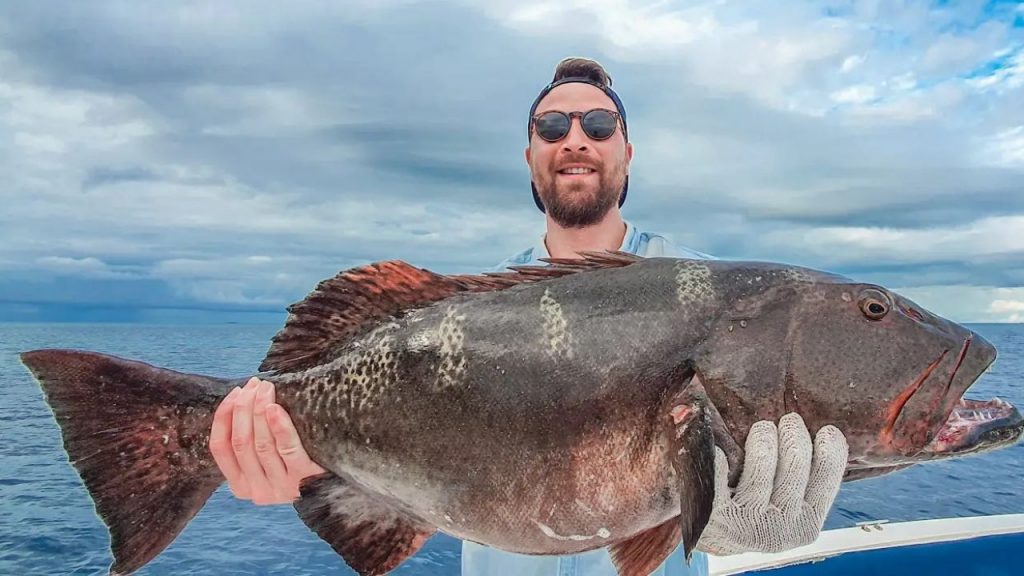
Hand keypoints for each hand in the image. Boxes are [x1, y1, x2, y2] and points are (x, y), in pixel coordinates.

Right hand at [209, 377, 326, 504]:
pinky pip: (287, 449)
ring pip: (262, 444)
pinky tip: (275, 407)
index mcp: (240, 486)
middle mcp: (257, 491)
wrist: (336, 487)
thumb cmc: (298, 464)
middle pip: (241, 442)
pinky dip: (279, 426)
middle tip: (254, 385)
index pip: (220, 448)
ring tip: (266, 388)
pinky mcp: (304, 479)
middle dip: (244, 408)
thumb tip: (242, 401)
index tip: (235, 392)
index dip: (224, 416)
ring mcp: (281, 488)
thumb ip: (252, 442)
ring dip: (260, 410)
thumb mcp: (268, 462)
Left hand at [696, 413, 847, 554]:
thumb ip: (807, 482)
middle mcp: (780, 528)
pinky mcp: (715, 516)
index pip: (826, 483)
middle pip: (794, 468)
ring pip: (760, 469)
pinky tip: (720, 449)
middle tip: (790, 420)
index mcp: (805, 525)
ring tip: (763, 428)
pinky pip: (720, 478)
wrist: (716, 540)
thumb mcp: (792, 508)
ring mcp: (746, 523)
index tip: (827, 430)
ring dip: (763, 439)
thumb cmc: (758, 513)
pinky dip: (720, 459)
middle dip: (793, 436)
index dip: (830, 453)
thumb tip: (826, 438)